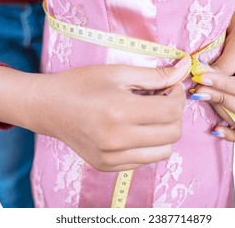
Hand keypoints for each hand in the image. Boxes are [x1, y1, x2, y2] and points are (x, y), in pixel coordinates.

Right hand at [0, 56, 190, 171]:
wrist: (48, 107)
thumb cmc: (80, 84)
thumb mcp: (117, 72)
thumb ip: (155, 74)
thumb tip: (186, 67)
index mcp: (120, 112)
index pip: (172, 112)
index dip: (178, 96)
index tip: (170, 87)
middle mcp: (117, 140)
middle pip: (173, 134)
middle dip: (174, 114)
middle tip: (161, 99)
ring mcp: (112, 158)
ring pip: (164, 152)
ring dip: (164, 132)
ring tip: (148, 116)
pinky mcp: (108, 167)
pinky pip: (144, 160)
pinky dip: (148, 144)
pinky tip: (134, 129)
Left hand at [191, 0, 234, 141]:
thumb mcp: (234, 50)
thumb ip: (220, 69)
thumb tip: (201, 83)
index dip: (224, 87)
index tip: (202, 79)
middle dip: (221, 101)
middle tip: (198, 92)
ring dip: (221, 112)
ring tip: (201, 98)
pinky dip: (230, 131)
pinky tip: (215, 130)